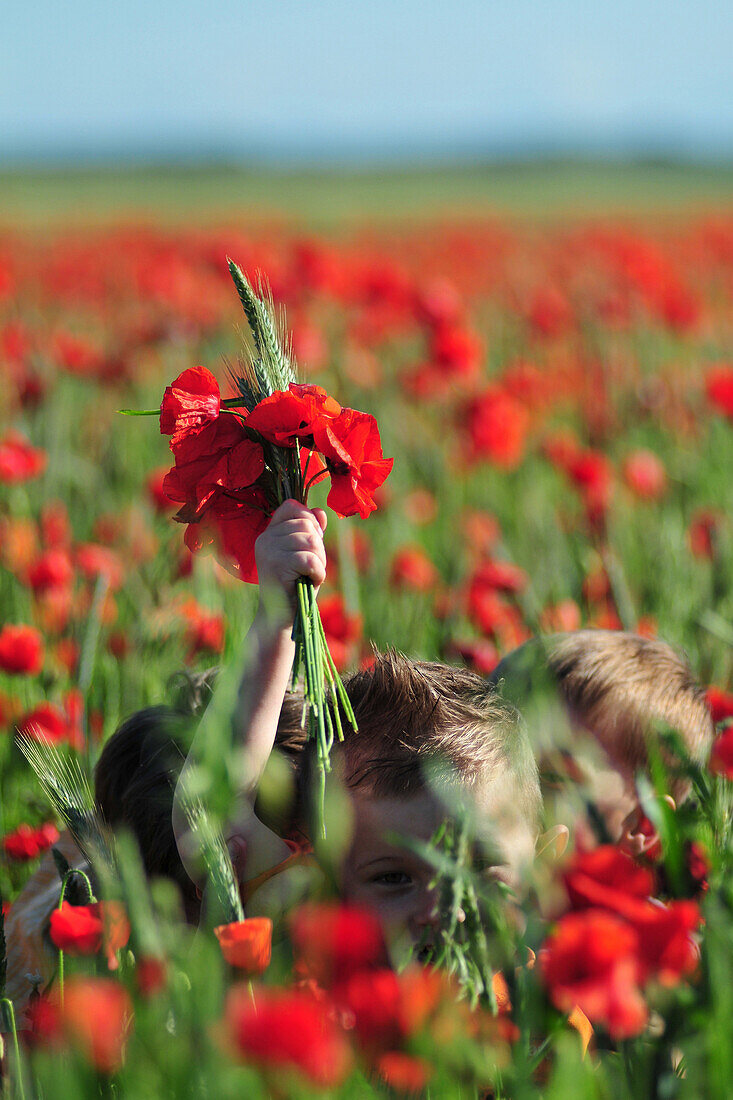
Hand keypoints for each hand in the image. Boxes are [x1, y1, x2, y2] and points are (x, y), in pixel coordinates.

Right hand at [255, 499, 327, 616]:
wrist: (281, 617)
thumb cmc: (296, 585)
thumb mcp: (305, 554)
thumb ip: (311, 532)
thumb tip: (320, 511)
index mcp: (269, 533)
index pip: (292, 507)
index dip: (309, 519)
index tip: (312, 542)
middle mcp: (265, 539)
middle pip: (306, 524)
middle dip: (319, 546)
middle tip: (313, 566)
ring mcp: (268, 551)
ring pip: (310, 541)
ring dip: (320, 560)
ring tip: (311, 574)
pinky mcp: (276, 566)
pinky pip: (310, 559)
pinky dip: (318, 572)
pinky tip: (311, 581)